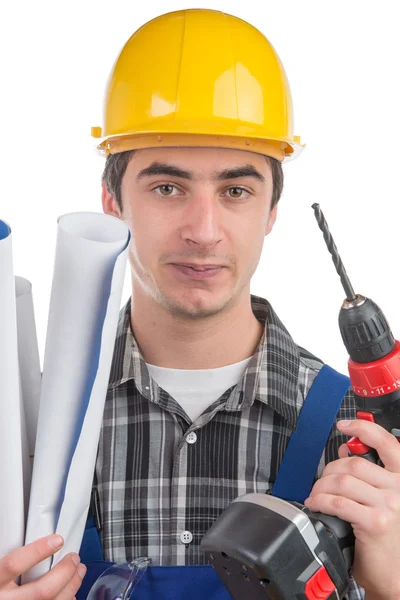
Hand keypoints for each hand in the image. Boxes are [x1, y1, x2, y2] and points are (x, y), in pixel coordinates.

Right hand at [0, 534, 85, 598]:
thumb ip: (11, 560)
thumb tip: (30, 536)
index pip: (14, 565)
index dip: (38, 551)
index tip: (57, 540)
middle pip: (43, 590)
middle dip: (65, 572)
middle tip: (74, 557)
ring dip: (72, 585)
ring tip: (79, 570)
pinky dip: (67, 599)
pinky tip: (70, 591)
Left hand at [304, 419, 399, 598]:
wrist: (393, 573)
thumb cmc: (384, 537)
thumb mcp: (378, 499)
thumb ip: (365, 473)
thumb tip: (344, 448)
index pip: (386, 442)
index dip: (363, 430)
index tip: (344, 425)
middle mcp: (399, 488)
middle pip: (353, 463)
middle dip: (329, 471)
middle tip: (320, 483)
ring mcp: (389, 504)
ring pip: (343, 480)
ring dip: (321, 487)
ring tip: (317, 496)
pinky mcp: (376, 522)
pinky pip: (338, 502)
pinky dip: (321, 501)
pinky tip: (317, 505)